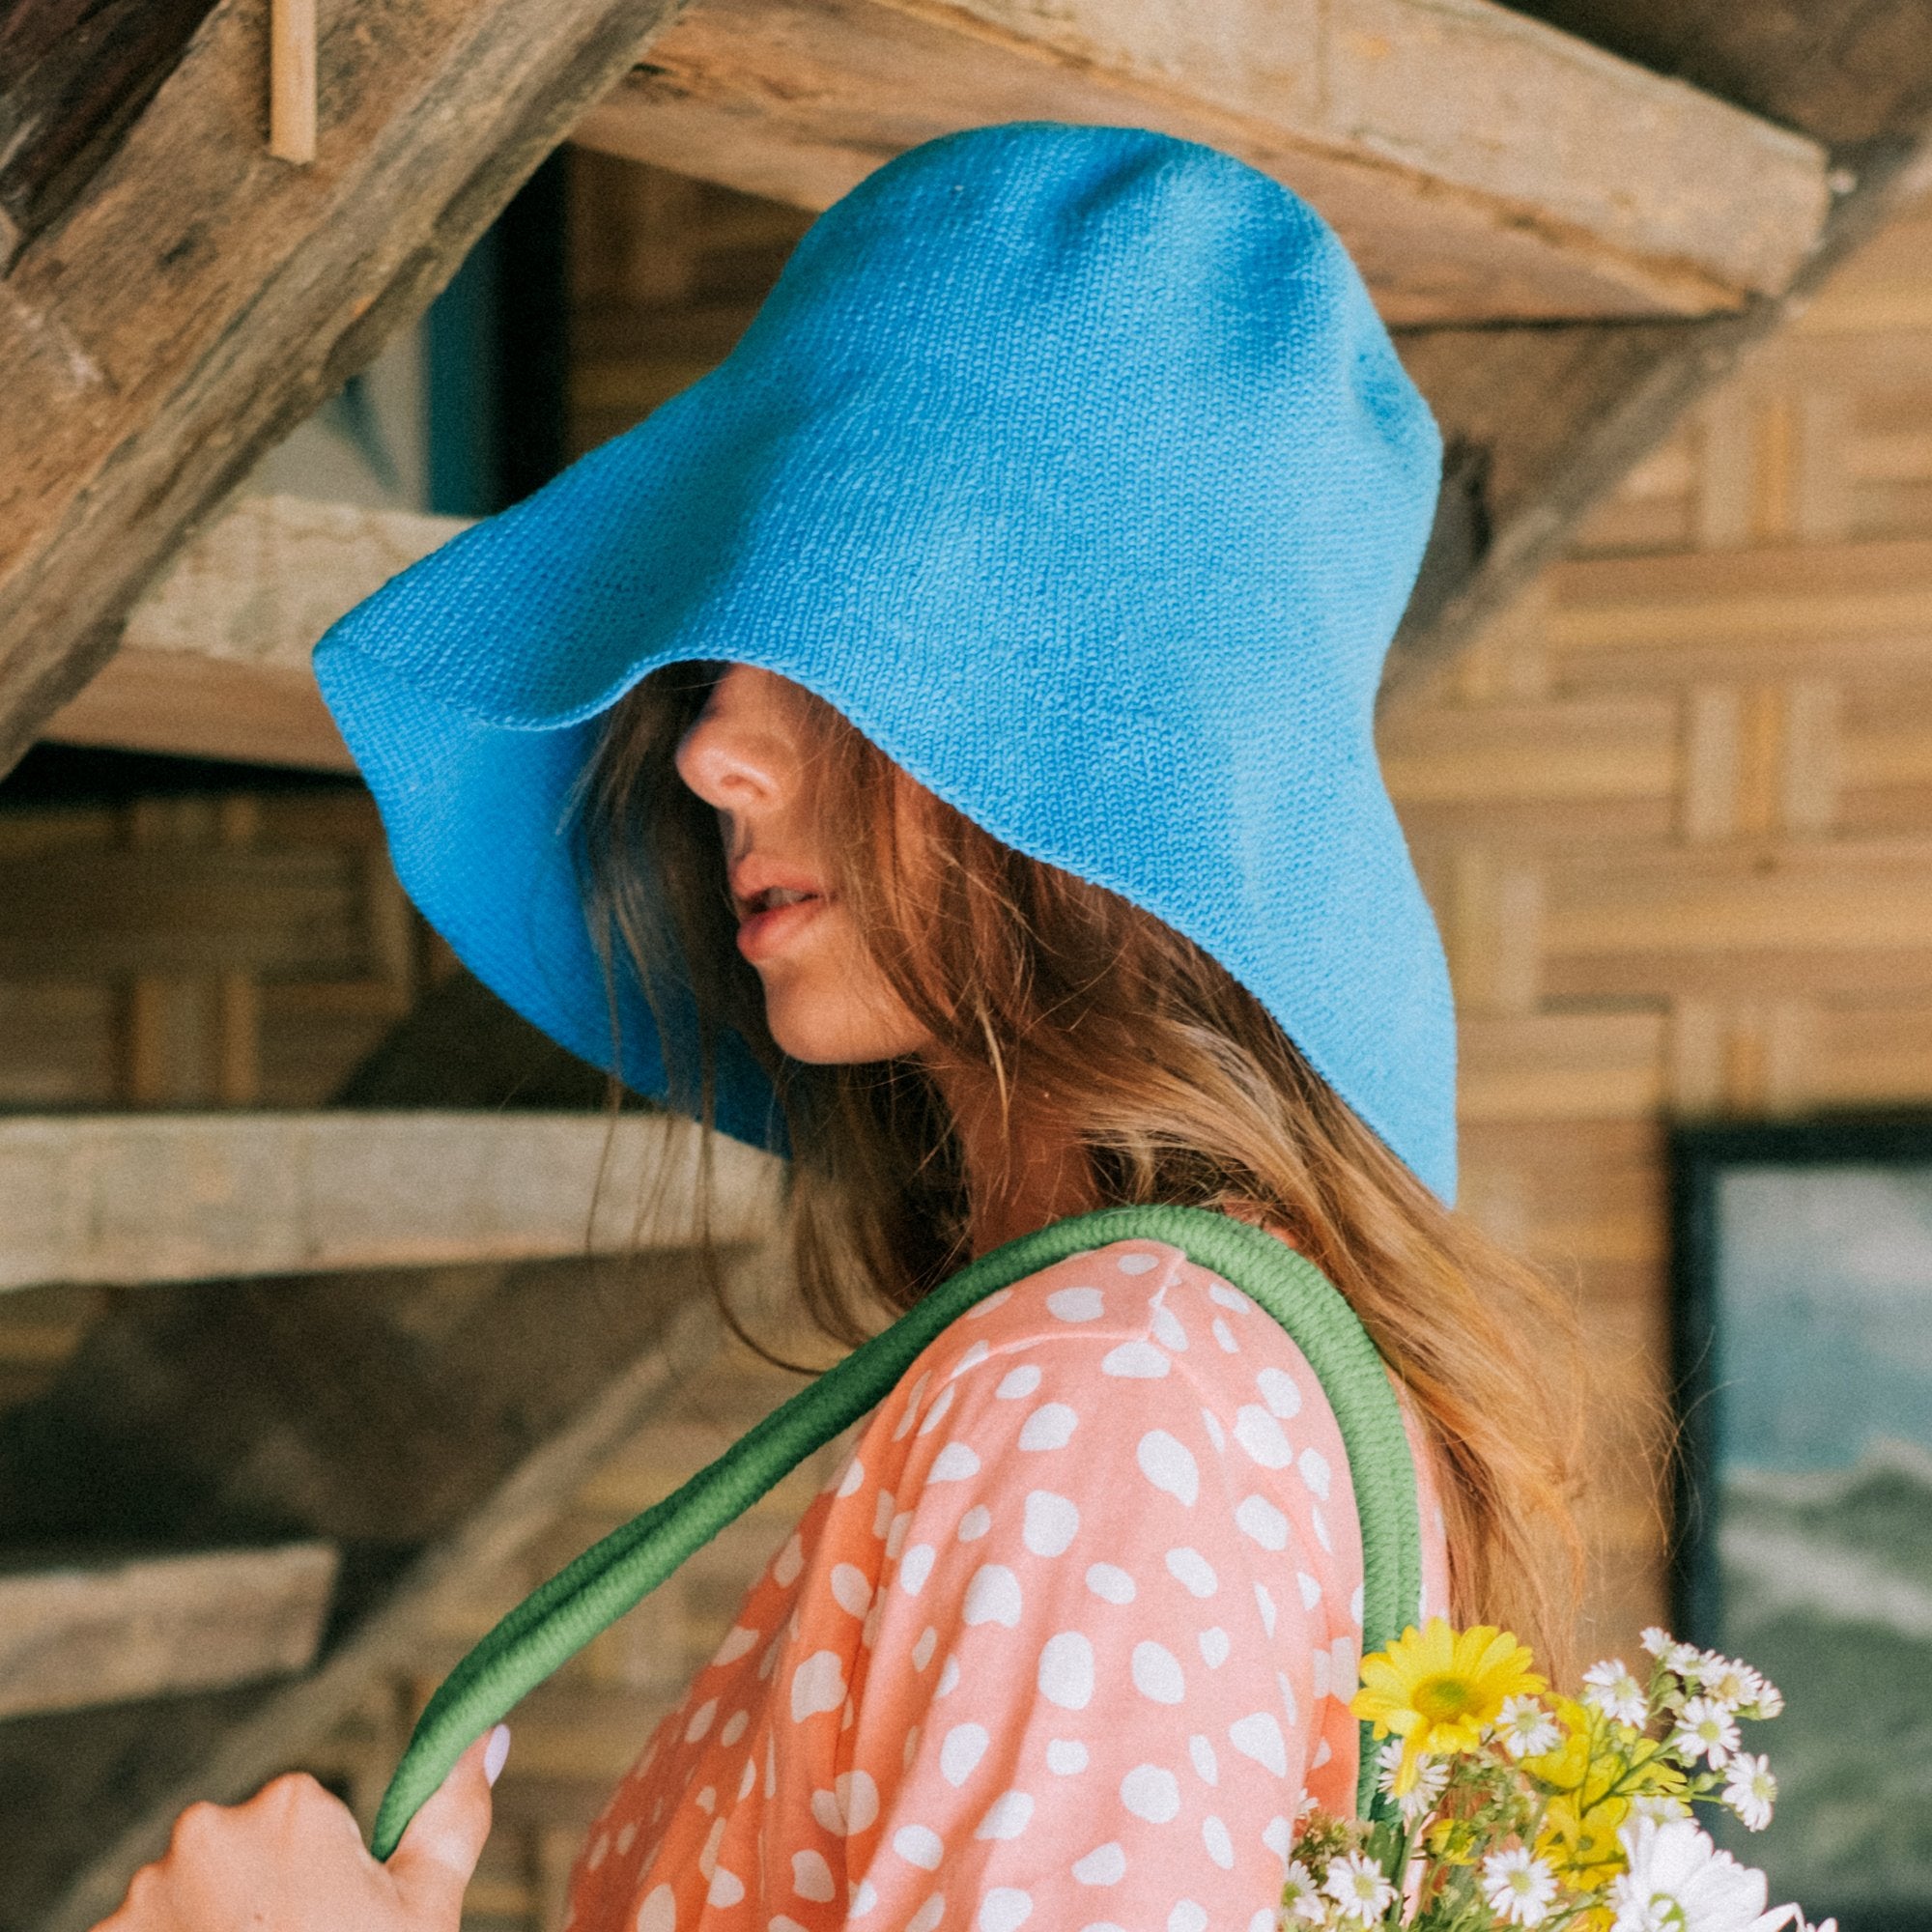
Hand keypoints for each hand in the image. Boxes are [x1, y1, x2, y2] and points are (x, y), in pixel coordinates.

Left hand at [94, 1725, 509, 1931]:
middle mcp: (207, 1829)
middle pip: (242, 1849)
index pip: (304, 1817)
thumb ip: (454, 1811)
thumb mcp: (425, 1908)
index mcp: (293, 1805)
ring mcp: (145, 1891)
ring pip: (189, 1894)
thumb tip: (488, 1735)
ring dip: (210, 1929)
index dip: (324, 1873)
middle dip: (261, 1896)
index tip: (333, 1919)